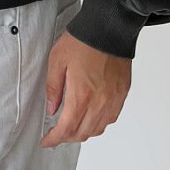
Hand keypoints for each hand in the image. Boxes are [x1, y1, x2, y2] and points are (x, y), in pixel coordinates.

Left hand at [39, 31, 130, 146]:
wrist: (109, 29)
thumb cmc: (83, 41)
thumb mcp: (57, 61)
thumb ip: (53, 89)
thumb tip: (51, 109)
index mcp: (81, 95)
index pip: (67, 129)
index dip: (54, 139)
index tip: (46, 141)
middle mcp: (100, 102)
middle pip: (83, 133)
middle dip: (67, 137)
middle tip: (56, 133)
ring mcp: (113, 100)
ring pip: (98, 129)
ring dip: (83, 132)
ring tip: (72, 126)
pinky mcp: (122, 94)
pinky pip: (111, 118)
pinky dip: (99, 123)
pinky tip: (91, 116)